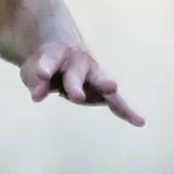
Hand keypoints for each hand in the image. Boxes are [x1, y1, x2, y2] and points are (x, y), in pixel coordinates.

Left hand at [21, 41, 144, 125]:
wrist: (65, 51)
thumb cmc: (46, 64)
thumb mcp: (33, 71)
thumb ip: (35, 82)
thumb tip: (38, 96)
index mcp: (56, 55)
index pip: (48, 62)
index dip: (44, 68)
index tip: (41, 74)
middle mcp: (78, 62)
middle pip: (75, 74)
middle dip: (75, 85)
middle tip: (76, 97)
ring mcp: (93, 74)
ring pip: (100, 80)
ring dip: (105, 84)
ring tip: (113, 88)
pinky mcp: (103, 90)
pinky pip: (116, 101)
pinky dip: (126, 110)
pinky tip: (139, 121)